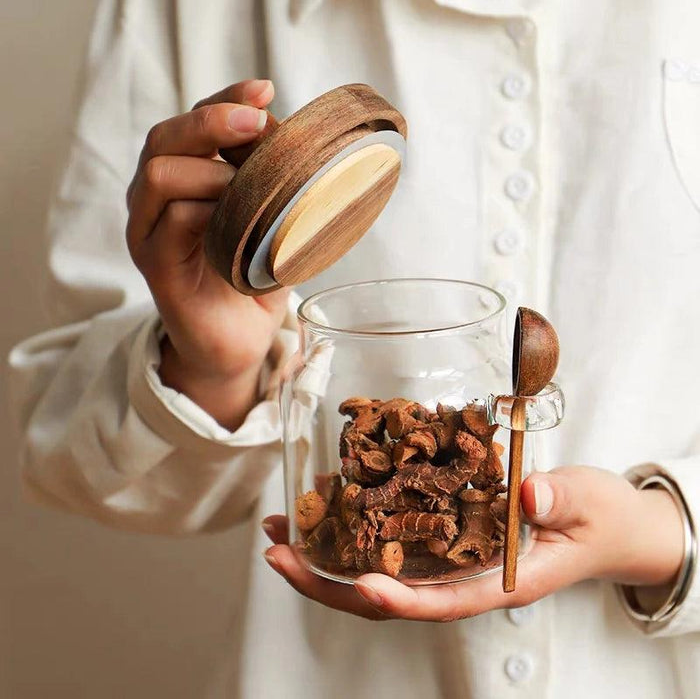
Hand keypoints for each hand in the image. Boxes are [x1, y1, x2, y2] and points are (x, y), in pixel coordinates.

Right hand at [126, 80, 288, 429]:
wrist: (238, 344)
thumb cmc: (252, 280)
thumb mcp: (267, 222)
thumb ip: (270, 183)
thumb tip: (297, 138)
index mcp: (182, 184)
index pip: (189, 125)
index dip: (223, 99)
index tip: (265, 89)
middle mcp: (155, 202)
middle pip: (163, 139)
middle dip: (212, 121)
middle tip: (258, 122)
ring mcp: (149, 234)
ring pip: (159, 174)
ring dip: (211, 170)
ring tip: (249, 188)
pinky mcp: (155, 267)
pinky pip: (170, 222)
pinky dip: (207, 212)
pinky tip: (237, 223)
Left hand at [262, 466, 683, 620]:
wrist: (604, 524)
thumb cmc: (598, 519)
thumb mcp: (588, 505)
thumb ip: (559, 502)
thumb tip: (529, 496)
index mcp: (500, 581)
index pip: (442, 601)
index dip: (398, 599)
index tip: (357, 585)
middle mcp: (466, 577)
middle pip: (391, 594)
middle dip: (330, 582)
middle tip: (279, 555)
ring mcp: (451, 560)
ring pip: (381, 572)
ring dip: (326, 558)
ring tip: (280, 533)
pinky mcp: (444, 536)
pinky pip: (394, 543)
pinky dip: (354, 531)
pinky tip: (322, 511)